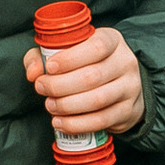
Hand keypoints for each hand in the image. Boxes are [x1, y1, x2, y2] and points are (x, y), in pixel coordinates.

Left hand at [21, 22, 145, 137]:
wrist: (120, 85)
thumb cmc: (87, 64)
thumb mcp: (66, 51)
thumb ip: (42, 56)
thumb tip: (34, 73)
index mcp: (112, 40)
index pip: (96, 47)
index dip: (70, 59)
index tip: (49, 68)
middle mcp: (126, 62)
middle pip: (92, 76)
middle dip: (60, 85)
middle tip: (42, 88)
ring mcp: (130, 88)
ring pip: (97, 100)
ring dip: (67, 106)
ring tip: (50, 105)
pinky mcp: (128, 111)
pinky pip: (102, 120)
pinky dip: (77, 124)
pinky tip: (60, 122)